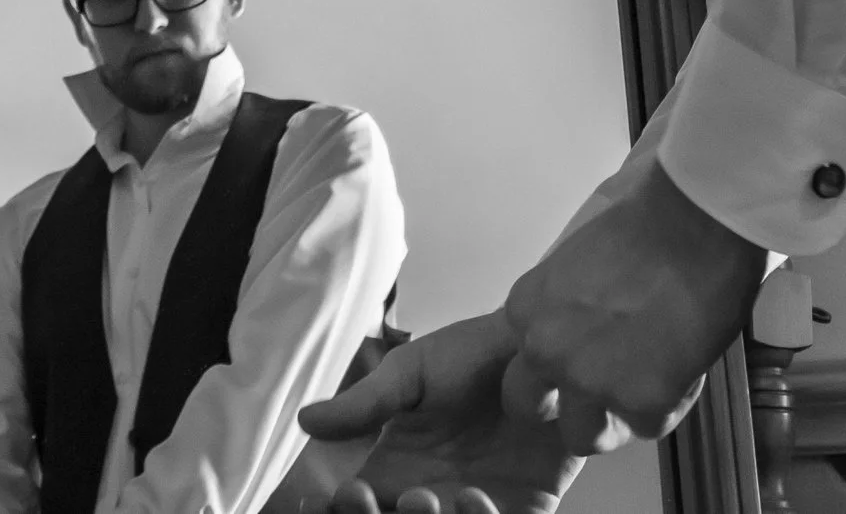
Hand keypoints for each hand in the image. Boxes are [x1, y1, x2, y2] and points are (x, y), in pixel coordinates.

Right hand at [300, 312, 581, 513]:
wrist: (541, 348)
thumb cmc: (470, 355)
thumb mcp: (410, 375)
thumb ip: (364, 404)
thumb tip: (305, 421)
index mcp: (395, 470)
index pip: (359, 507)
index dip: (346, 509)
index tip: (345, 494)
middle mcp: (431, 496)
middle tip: (393, 496)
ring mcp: (475, 507)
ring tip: (429, 496)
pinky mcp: (522, 511)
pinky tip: (474, 496)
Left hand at [503, 157, 762, 453]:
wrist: (695, 223)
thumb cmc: (644, 223)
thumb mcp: (576, 262)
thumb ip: (565, 305)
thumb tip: (583, 327)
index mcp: (525, 309)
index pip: (518, 357)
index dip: (549, 362)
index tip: (580, 354)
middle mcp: (546, 351)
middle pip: (529, 408)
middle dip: (560, 406)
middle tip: (602, 389)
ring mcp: (590, 381)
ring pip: (585, 436)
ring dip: (612, 420)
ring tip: (646, 390)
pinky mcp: (641, 401)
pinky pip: (648, 426)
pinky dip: (668, 404)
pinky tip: (684, 371)